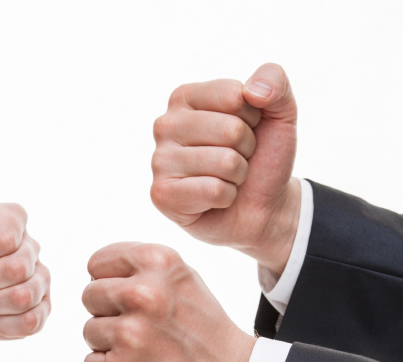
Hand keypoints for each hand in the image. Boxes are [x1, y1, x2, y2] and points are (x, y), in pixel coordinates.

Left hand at [82, 242, 254, 361]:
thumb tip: (94, 271)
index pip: (96, 264)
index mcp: (157, 262)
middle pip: (89, 295)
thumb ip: (137, 267)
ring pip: (89, 330)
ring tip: (147, 352)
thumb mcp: (179, 277)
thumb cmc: (200, 328)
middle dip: (109, 312)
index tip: (135, 301)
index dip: (112, 283)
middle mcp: (142, 294)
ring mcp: (128, 335)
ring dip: (110, 344)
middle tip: (144, 329)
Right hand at [151, 63, 299, 274]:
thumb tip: (253, 91)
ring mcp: (158, 161)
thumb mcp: (279, 111)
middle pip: (230, 130)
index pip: (234, 95)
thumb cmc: (262, 155)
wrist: (263, 205)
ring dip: (238, 175)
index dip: (253, 117)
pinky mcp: (161, 195)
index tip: (246, 130)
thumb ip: (274, 80)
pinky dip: (226, 197)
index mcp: (184, 98)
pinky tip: (215, 199)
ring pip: (225, 162)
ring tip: (227, 178)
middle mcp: (164, 126)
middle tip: (237, 159)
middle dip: (247, 148)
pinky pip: (213, 190)